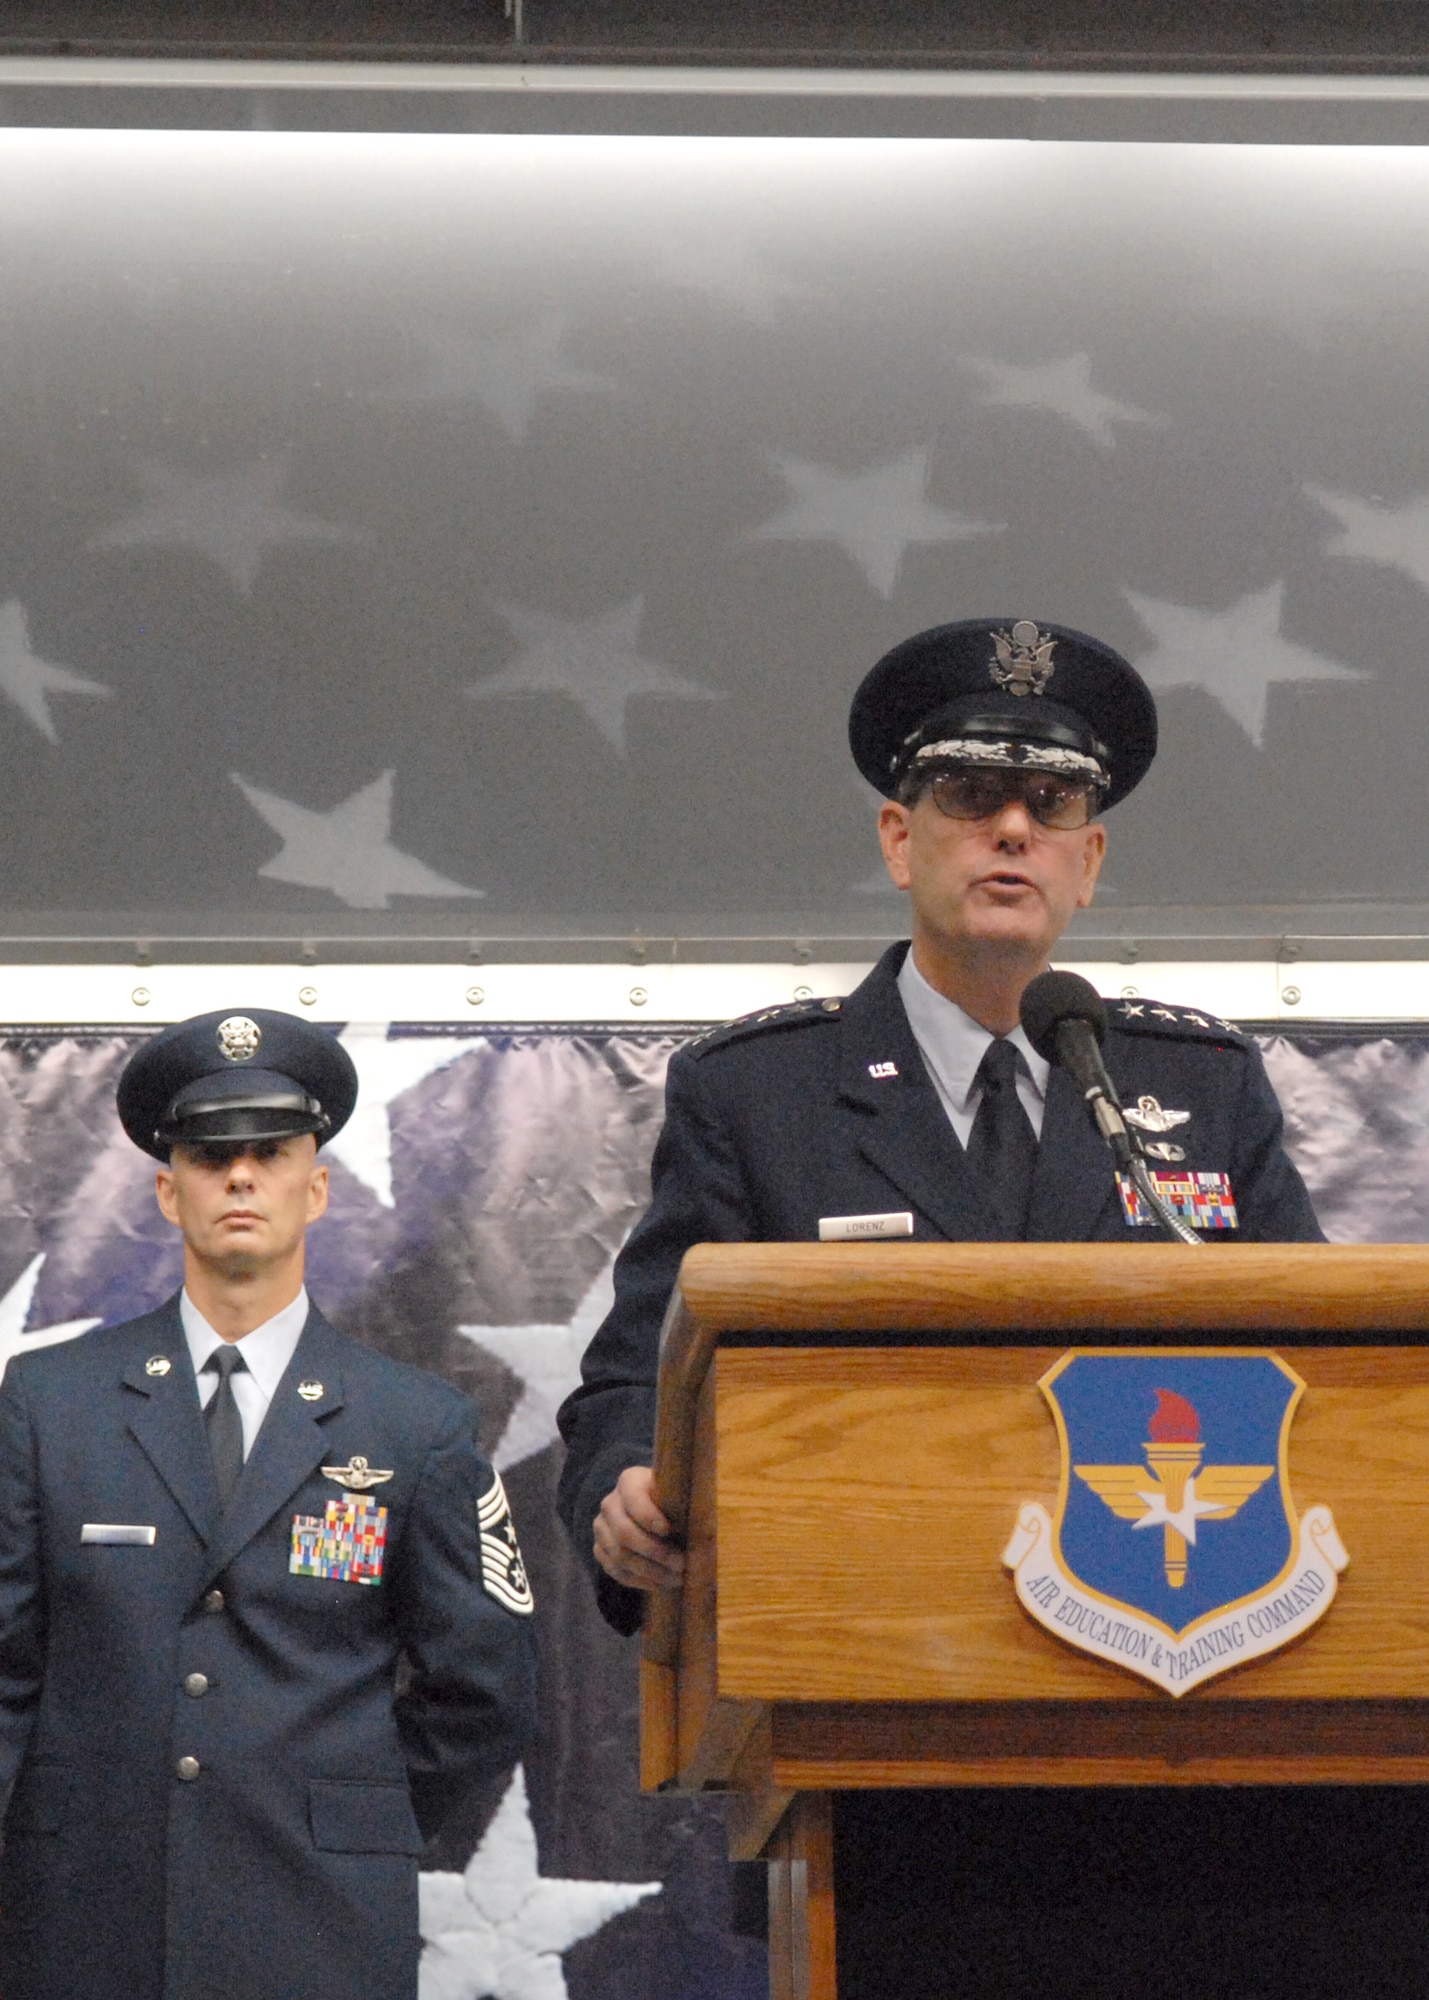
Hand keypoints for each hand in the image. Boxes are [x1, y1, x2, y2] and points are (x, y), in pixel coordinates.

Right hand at [592, 1466, 685, 1591]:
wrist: (652, 1509)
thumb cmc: (672, 1499)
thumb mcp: (678, 1492)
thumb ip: (686, 1502)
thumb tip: (703, 1528)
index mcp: (629, 1481)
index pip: (633, 1499)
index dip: (649, 1516)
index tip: (670, 1530)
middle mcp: (610, 1503)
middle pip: (624, 1532)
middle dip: (655, 1552)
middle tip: (681, 1564)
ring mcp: (601, 1528)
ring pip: (620, 1556)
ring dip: (651, 1571)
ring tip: (676, 1578)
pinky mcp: (600, 1550)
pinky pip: (615, 1570)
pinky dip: (639, 1580)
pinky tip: (661, 1583)